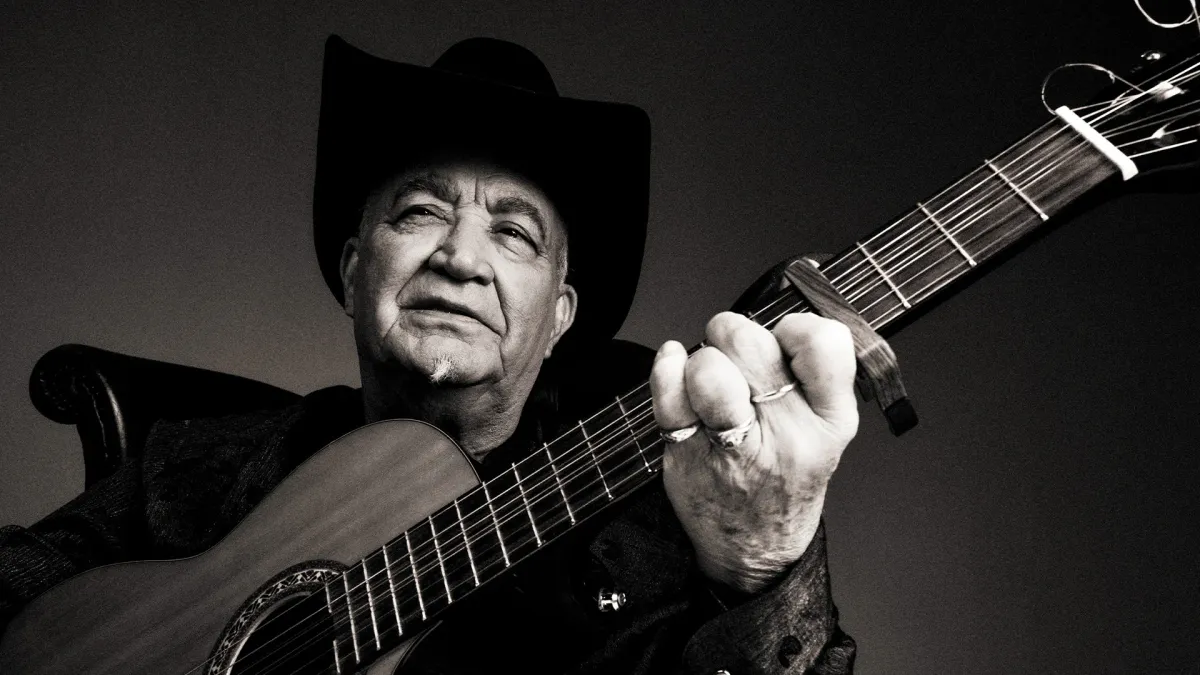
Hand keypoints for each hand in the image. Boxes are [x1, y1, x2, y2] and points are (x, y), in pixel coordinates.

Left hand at [650, 311, 858, 593]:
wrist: (757, 548)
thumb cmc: (787, 475)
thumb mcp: (826, 429)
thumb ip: (810, 374)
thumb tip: (771, 318)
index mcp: (830, 420)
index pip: (824, 343)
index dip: (796, 326)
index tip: (784, 340)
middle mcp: (787, 435)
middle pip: (751, 345)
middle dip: (732, 333)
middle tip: (733, 352)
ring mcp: (735, 449)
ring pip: (709, 370)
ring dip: (700, 357)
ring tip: (708, 373)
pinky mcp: (690, 456)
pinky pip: (668, 394)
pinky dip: (665, 368)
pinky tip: (674, 366)